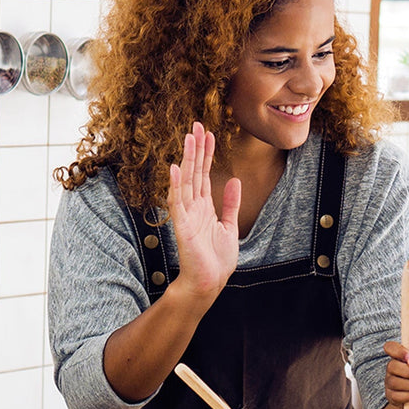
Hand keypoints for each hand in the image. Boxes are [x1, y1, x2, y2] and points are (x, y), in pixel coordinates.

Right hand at [167, 122, 240, 301]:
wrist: (209, 283)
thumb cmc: (217, 260)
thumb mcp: (230, 226)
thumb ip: (230, 204)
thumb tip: (234, 180)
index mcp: (204, 207)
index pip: (204, 174)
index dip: (207, 153)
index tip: (208, 133)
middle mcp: (193, 207)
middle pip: (194, 172)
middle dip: (196, 148)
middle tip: (197, 125)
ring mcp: (186, 215)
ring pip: (186, 181)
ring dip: (187, 159)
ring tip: (189, 138)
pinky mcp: (182, 227)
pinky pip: (177, 203)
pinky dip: (176, 185)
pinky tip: (175, 168)